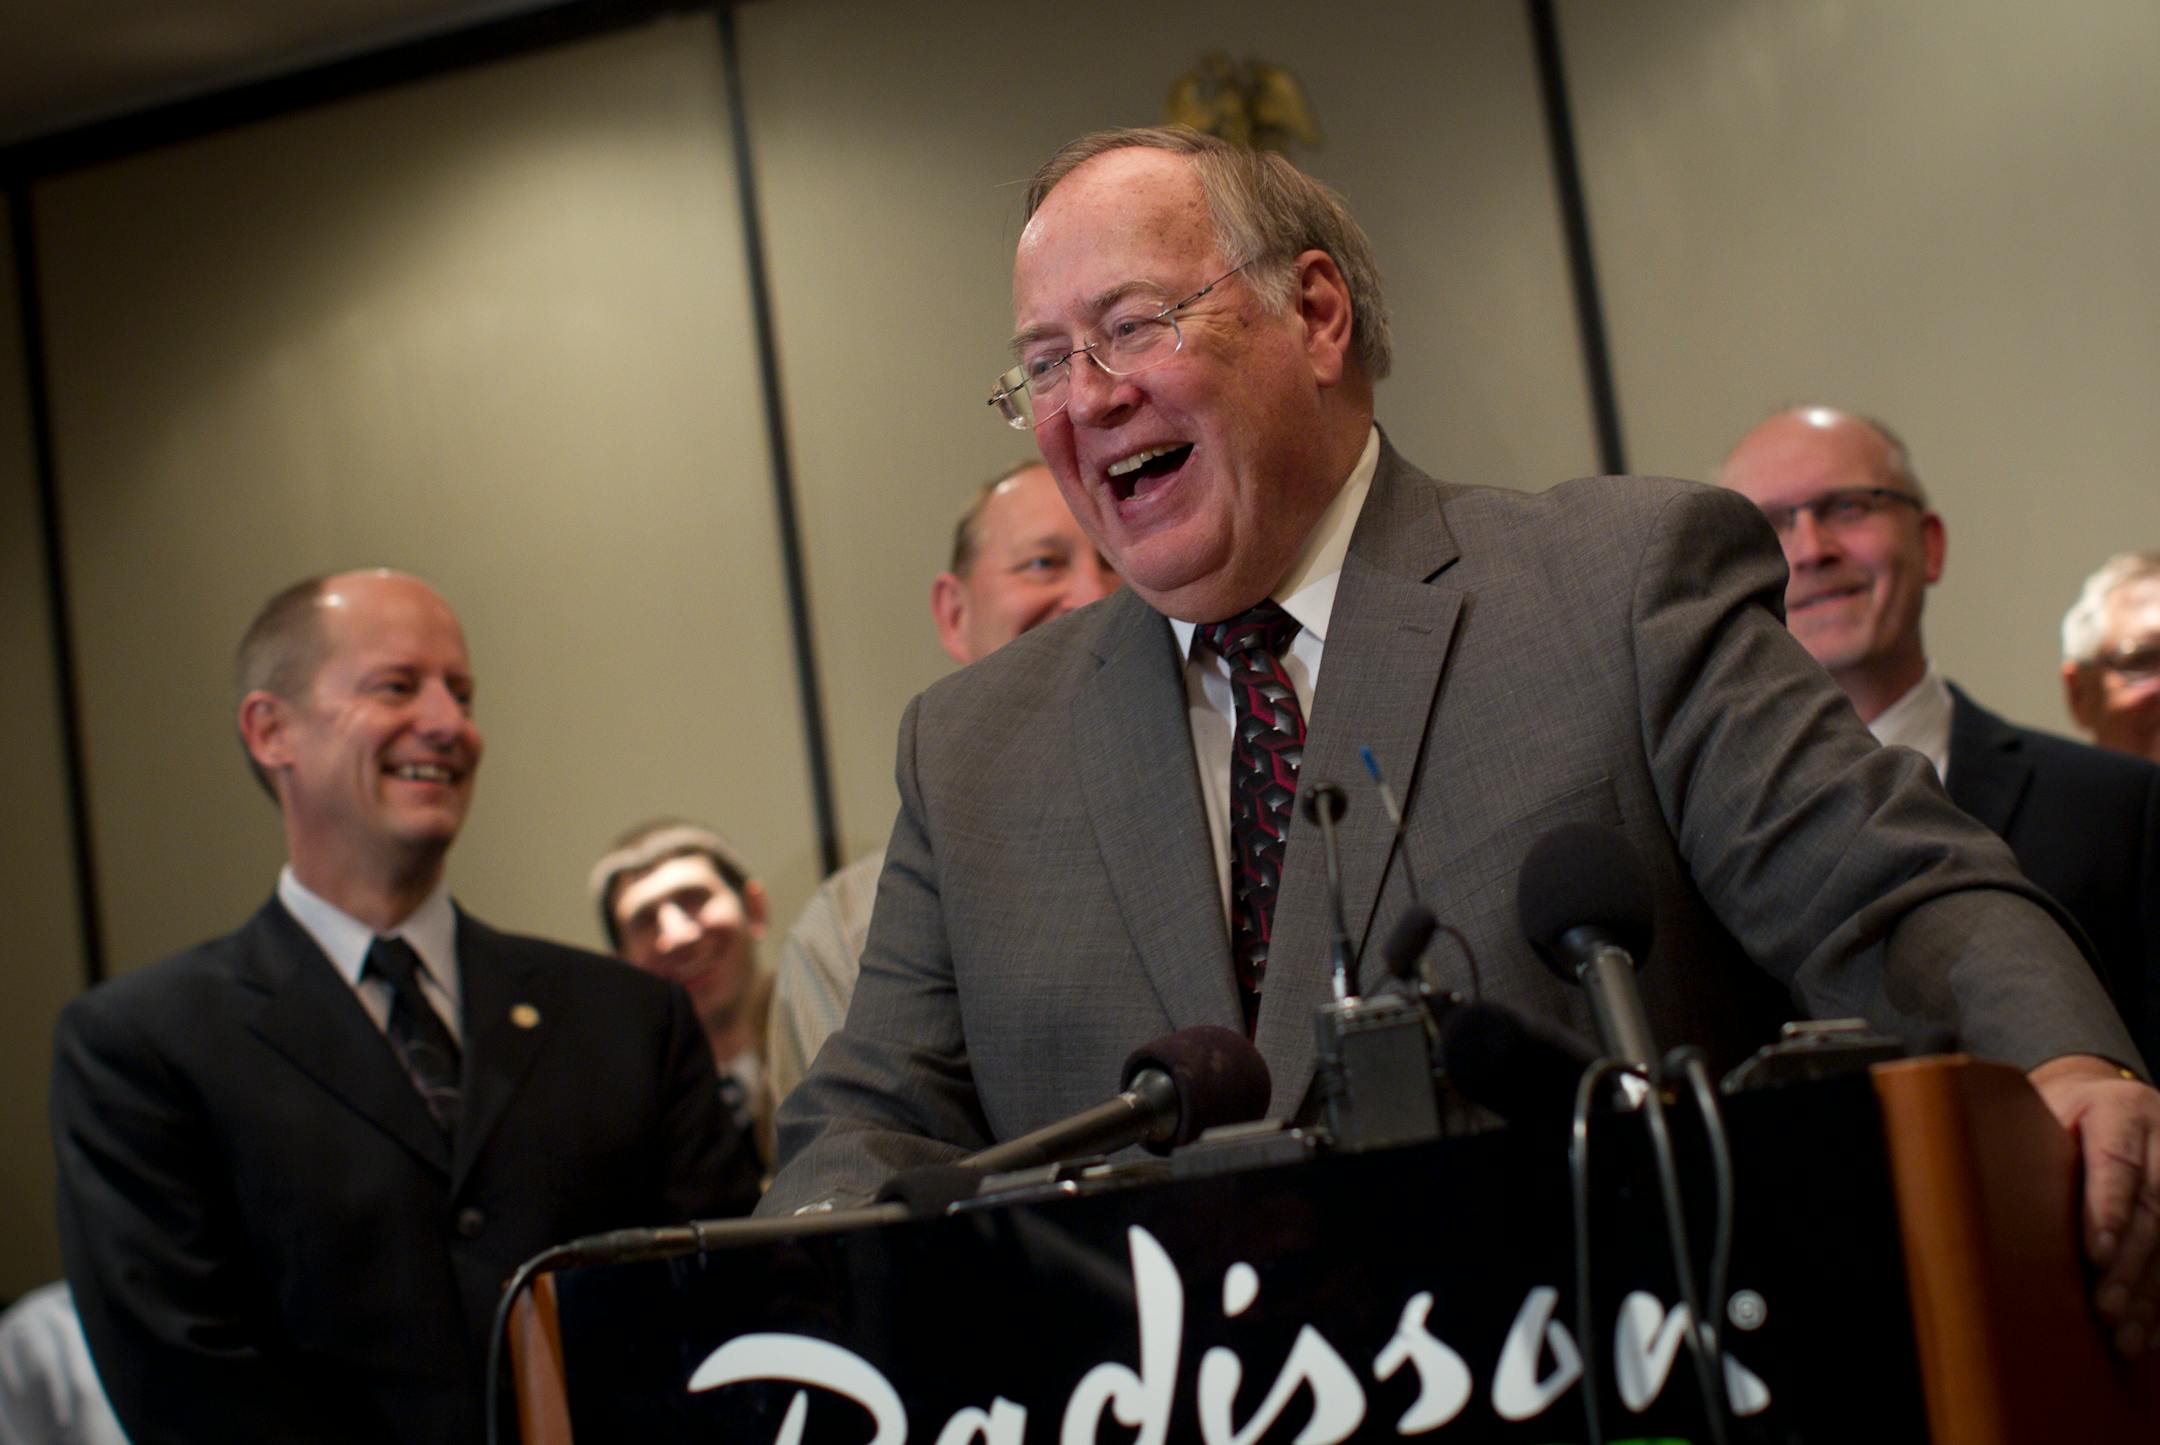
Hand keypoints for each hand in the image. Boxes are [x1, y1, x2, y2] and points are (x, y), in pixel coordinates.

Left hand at [2030, 1054, 2159, 1355]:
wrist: (2112, 1104)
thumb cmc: (2060, 1116)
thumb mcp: (2043, 1111)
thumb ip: (2026, 1141)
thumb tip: (1978, 1183)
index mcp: (2118, 1110)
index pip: (2117, 1161)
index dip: (2107, 1208)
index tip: (2095, 1253)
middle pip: (2152, 1209)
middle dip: (2129, 1265)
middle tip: (2105, 1308)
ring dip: (2149, 1295)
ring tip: (2126, 1338)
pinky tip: (2150, 1333)